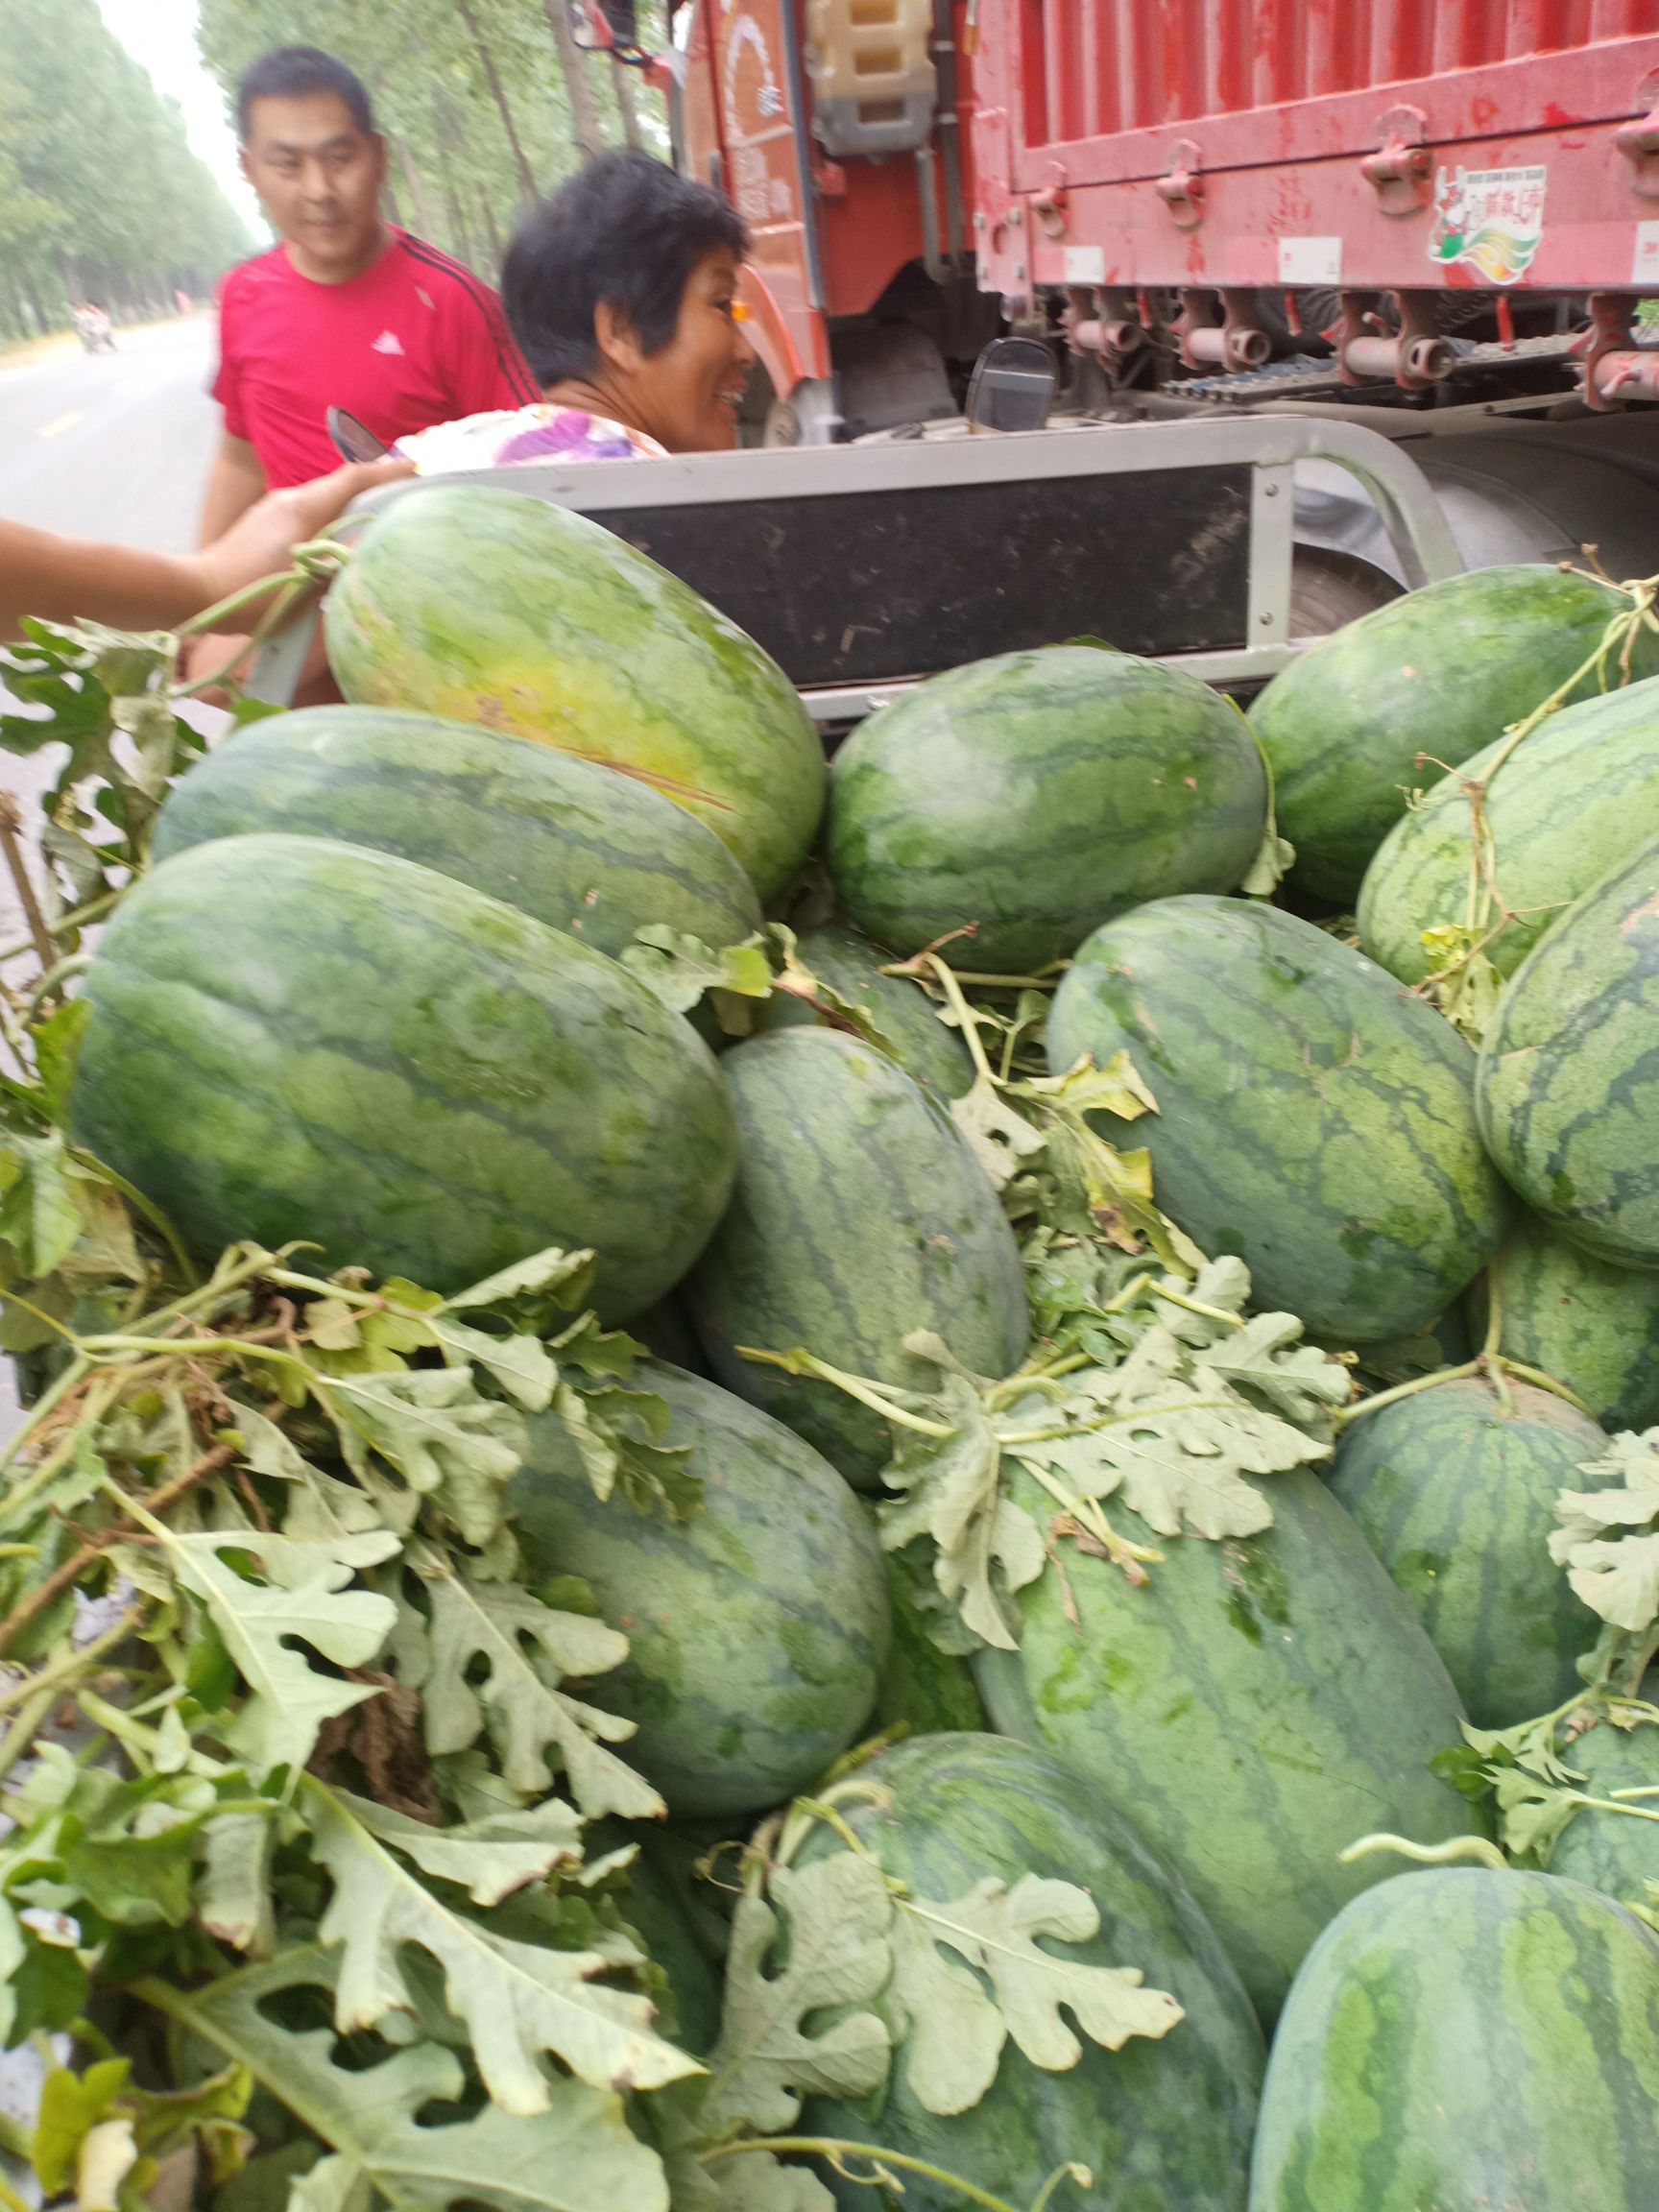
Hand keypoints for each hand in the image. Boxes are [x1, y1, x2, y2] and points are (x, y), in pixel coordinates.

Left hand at [190, 457, 411, 613]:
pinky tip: (340, 538)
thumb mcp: (307, 585)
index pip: (355, 479)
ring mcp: (276, 508)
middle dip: (376, 486)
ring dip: (353, 503)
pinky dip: (332, 517)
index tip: (417, 469)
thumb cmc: (253, 594)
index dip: (388, 473)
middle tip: (408, 495)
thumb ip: (342, 563)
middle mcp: (291, 499)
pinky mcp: (266, 522)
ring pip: (325, 499)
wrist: (198, 591)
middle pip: (342, 485)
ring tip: (379, 519)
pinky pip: (309, 512)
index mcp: (305, 509)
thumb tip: (371, 550)